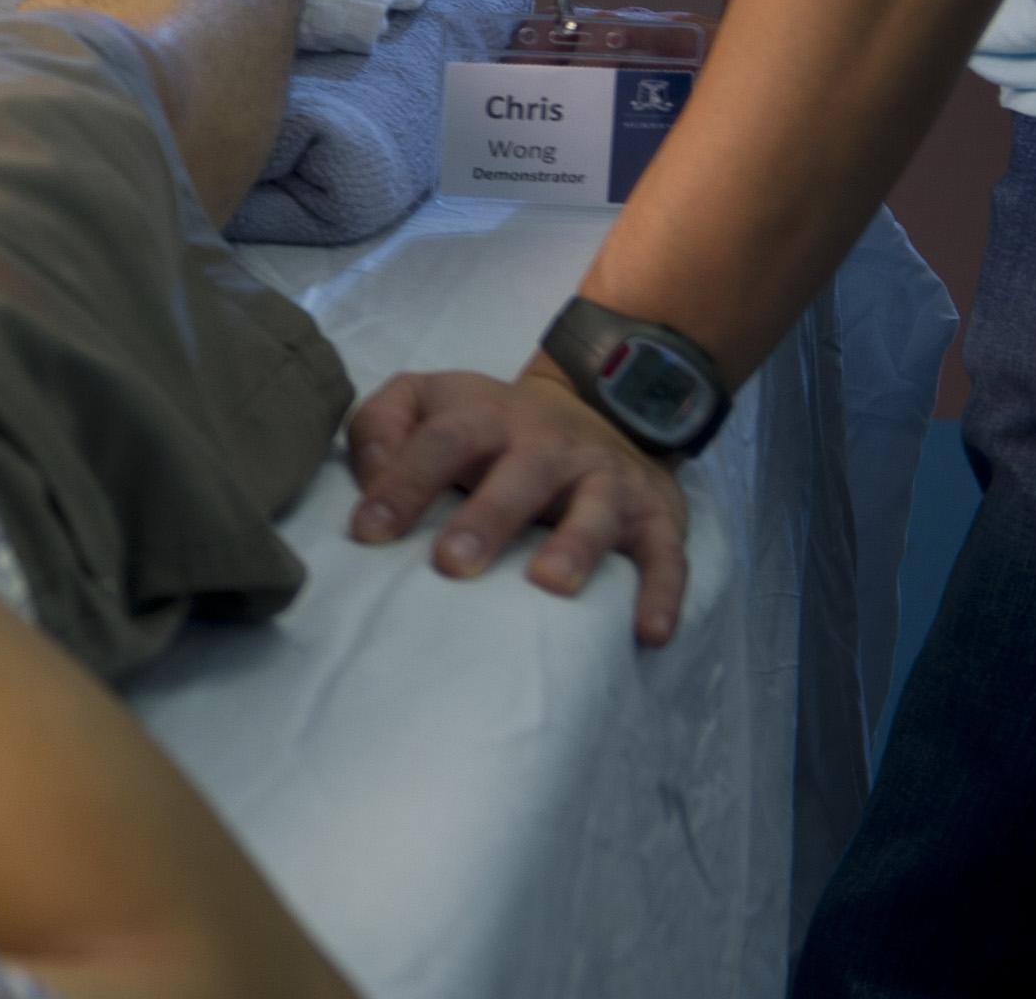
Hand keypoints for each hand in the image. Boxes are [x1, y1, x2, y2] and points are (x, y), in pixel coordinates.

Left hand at [343, 358, 692, 644]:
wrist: (599, 407)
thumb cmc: (489, 425)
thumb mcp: (429, 401)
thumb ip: (381, 426)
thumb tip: (369, 478)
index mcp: (487, 417)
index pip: (440, 442)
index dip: (403, 483)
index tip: (369, 532)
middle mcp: (551, 445)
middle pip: (521, 474)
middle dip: (487, 518)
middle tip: (452, 564)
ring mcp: (607, 480)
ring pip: (597, 510)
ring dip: (576, 546)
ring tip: (549, 586)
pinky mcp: (655, 517)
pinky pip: (666, 556)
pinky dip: (662, 593)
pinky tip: (648, 633)